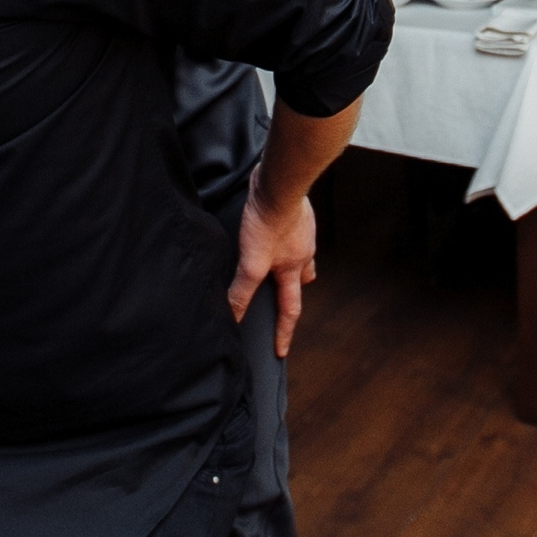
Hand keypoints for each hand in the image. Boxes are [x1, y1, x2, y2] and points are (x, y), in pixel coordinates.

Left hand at [228, 182, 317, 357]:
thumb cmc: (268, 222)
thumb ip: (242, 289)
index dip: (284, 332)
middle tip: (284, 300)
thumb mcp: (251, 261)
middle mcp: (302, 253)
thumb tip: (233, 315)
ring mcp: (302, 232)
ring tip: (281, 264)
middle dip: (292, 293)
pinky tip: (276, 230)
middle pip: (301, 281)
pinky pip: (295, 232)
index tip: (281, 351)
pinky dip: (288, 238)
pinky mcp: (297, 213)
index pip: (289, 310)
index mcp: (293, 269)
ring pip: (300, 256)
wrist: (279, 185)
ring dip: (293, 264)